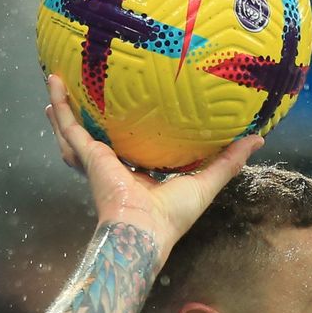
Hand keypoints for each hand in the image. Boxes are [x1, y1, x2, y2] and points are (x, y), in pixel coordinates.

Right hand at [44, 75, 263, 248]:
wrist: (143, 230)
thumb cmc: (173, 216)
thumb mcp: (207, 181)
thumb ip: (229, 159)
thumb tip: (258, 138)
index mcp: (141, 176)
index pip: (135, 151)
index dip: (135, 136)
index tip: (137, 118)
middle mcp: (116, 167)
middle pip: (100, 139)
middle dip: (92, 121)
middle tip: (86, 97)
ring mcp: (98, 160)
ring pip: (76, 130)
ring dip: (64, 109)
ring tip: (57, 86)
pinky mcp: (88, 155)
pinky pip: (70, 125)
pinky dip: (60, 104)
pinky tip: (54, 81)